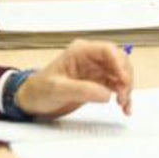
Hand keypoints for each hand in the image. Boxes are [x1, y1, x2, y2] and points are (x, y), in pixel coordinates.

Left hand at [16, 39, 132, 118]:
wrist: (32, 102)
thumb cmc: (39, 90)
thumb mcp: (57, 89)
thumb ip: (82, 90)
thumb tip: (106, 94)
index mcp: (80, 52)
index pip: (107, 50)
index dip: (119, 64)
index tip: (123, 81)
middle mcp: (91, 58)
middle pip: (119, 61)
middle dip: (125, 78)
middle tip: (123, 96)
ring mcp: (95, 70)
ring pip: (121, 74)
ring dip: (126, 88)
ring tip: (124, 105)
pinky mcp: (97, 83)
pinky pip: (116, 86)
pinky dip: (123, 96)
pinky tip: (125, 107)